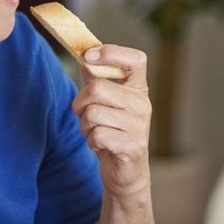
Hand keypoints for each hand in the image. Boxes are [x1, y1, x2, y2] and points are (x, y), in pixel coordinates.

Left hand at [72, 45, 151, 199]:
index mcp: (139, 89)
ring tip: (95, 132)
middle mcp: (143, 104)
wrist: (126, 171)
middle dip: (81, 103)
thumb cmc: (114, 132)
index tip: (89, 56)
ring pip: (93, 114)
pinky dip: (91, 142)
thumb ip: (98, 80)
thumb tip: (85, 57)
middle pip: (97, 88)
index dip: (111, 52)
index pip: (136, 59)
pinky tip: (101, 145)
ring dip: (85, 126)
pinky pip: (97, 135)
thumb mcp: (107, 103)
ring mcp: (139, 126)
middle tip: (85, 114)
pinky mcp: (132, 147)